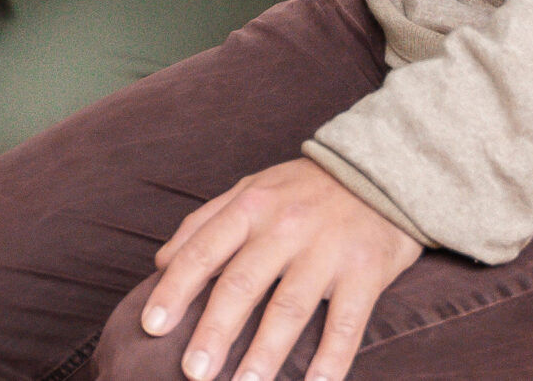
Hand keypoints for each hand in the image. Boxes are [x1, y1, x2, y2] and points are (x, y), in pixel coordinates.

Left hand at [138, 157, 420, 380]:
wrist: (379, 171)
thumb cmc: (302, 189)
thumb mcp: (249, 190)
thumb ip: (204, 223)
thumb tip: (161, 263)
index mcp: (250, 207)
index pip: (203, 251)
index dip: (175, 290)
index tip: (152, 326)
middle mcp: (285, 228)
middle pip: (242, 285)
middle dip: (214, 332)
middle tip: (192, 372)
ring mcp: (326, 251)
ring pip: (289, 309)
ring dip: (265, 354)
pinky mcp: (365, 272)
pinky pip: (346, 323)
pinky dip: (331, 358)